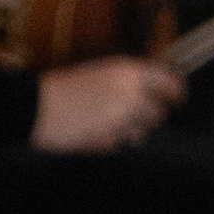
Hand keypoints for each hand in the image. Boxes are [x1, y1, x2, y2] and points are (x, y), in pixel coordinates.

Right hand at [33, 58, 182, 151]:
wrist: (36, 108)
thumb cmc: (63, 86)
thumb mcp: (99, 71)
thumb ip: (127, 79)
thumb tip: (149, 86)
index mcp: (128, 73)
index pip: (170, 83)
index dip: (176, 90)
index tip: (177, 94)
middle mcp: (131, 97)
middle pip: (160, 111)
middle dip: (152, 112)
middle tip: (140, 109)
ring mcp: (122, 122)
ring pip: (144, 130)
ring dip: (136, 126)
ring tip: (114, 119)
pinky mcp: (110, 142)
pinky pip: (124, 142)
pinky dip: (118, 139)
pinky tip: (100, 129)